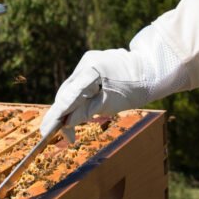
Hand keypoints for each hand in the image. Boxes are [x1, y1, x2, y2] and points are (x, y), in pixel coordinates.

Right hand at [40, 25, 187, 138]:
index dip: (56, 114)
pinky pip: (79, 85)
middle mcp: (86, 62)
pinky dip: (77, 100)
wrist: (152, 68)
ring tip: (68, 133)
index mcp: (92, 69)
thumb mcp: (112, 103)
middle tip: (56, 136)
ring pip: (72, 89)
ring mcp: (88, 62)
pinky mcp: (91, 65)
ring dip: (68, 108)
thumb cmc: (136, 86)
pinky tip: (75, 115)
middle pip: (67, 92)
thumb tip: (66, 123)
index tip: (46, 131)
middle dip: (60, 114)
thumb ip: (87, 111)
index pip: (69, 95)